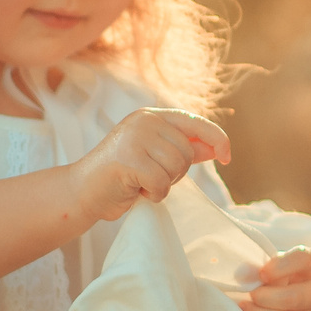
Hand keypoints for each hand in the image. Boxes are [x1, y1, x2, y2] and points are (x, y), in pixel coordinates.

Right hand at [66, 109, 231, 221]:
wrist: (82, 191)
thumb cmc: (121, 176)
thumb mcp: (155, 158)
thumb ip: (183, 149)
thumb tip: (215, 148)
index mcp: (152, 116)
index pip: (195, 123)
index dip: (217, 139)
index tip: (227, 157)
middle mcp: (144, 121)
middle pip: (188, 152)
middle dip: (175, 173)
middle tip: (150, 177)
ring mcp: (135, 137)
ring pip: (177, 167)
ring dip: (164, 184)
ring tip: (141, 182)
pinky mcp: (128, 159)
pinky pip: (162, 183)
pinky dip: (154, 194)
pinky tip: (136, 190)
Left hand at [236, 249, 310, 310]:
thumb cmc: (280, 285)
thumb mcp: (274, 272)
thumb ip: (257, 270)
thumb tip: (242, 274)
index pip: (304, 260)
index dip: (281, 266)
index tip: (262, 274)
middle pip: (296, 297)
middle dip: (267, 298)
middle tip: (251, 295)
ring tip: (245, 310)